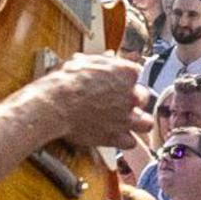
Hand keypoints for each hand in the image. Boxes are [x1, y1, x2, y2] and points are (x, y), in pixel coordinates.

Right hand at [37, 52, 151, 152]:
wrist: (54, 105)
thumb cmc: (64, 82)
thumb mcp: (82, 61)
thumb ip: (102, 61)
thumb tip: (110, 57)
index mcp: (126, 73)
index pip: (136, 72)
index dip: (125, 77)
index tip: (117, 79)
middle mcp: (131, 95)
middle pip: (143, 97)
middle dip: (133, 99)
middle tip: (119, 100)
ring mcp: (126, 117)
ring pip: (146, 123)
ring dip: (138, 122)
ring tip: (126, 120)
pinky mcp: (116, 136)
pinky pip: (131, 142)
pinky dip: (124, 140)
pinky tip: (115, 135)